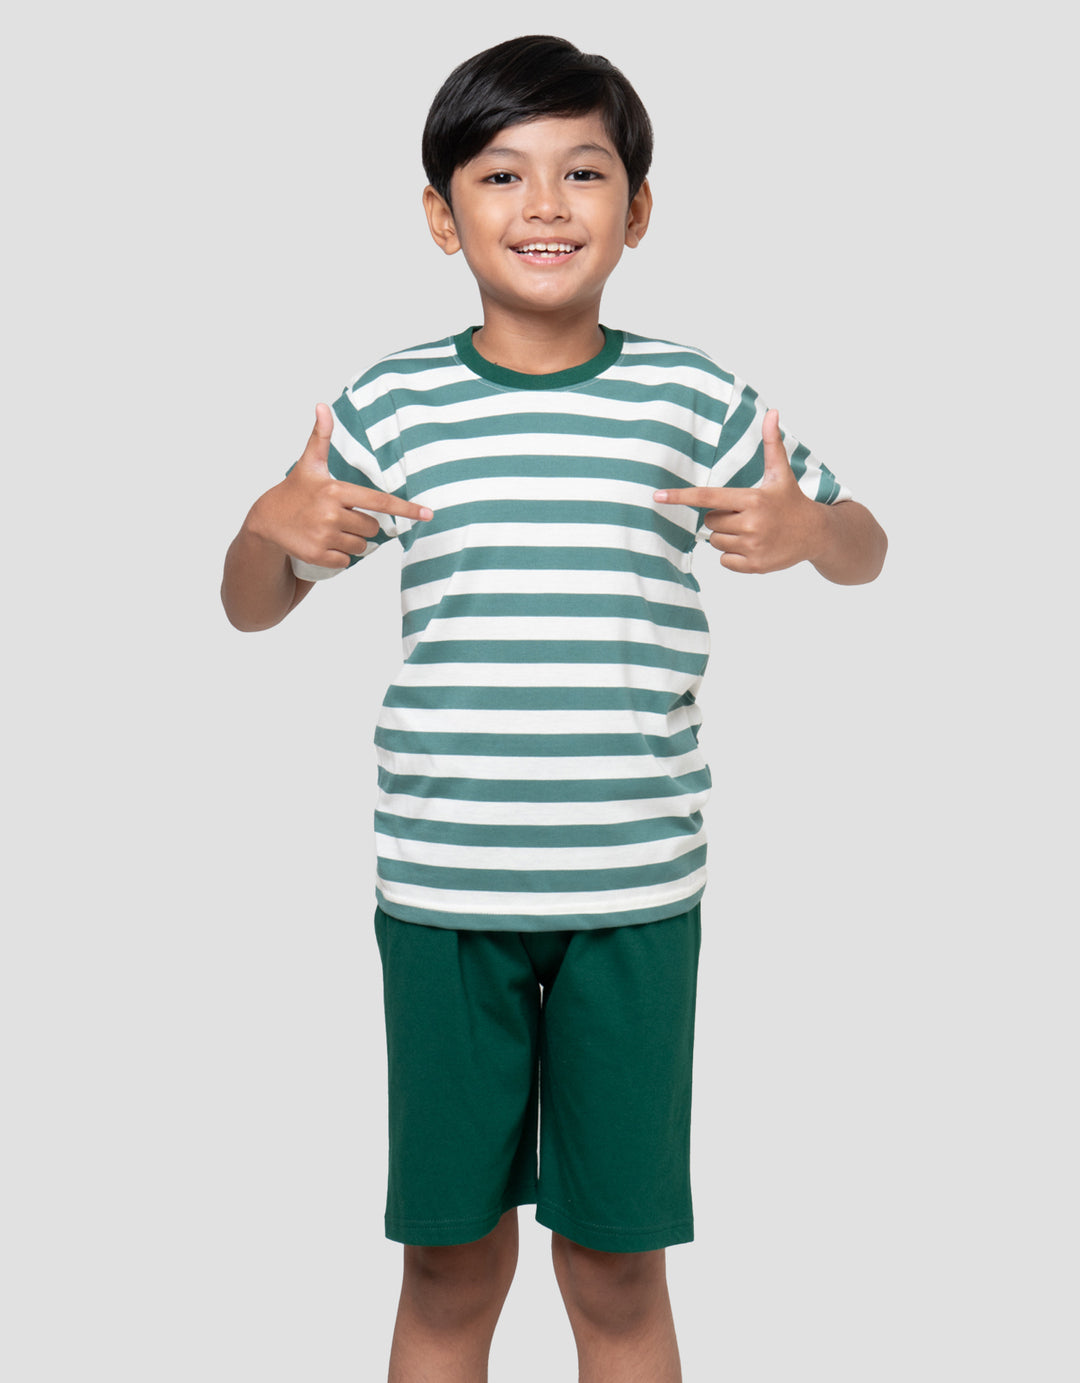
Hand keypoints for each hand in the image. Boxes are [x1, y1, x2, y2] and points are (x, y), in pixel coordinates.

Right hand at [246, 404, 432, 567]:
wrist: (267, 520)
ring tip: (330, 529)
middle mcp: (332, 514)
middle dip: (363, 524)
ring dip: (352, 541)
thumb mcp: (309, 463)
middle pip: (372, 528)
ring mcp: (325, 536)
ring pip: (361, 546)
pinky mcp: (318, 555)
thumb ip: (321, 436)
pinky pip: (346, 561)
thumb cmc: (296, 489)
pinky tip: (324, 543)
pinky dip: (339, 556)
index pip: (380, 501)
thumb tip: (322, 405)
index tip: (428, 514)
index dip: (406, 508)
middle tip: (341, 516)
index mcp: (336, 490)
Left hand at [654, 409, 825, 573]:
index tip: (657, 496)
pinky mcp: (754, 565)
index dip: (681, 496)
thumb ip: (771, 443)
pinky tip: (752, 545)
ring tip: (751, 530)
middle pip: (710, 521)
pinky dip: (733, 555)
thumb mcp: (781, 473)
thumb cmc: (791, 500)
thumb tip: (772, 412)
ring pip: (715, 541)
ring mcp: (753, 546)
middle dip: (722, 517)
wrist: (816, 534)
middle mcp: (751, 523)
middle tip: (744, 514)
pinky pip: (724, 560)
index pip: (708, 497)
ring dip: (727, 536)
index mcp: (752, 499)